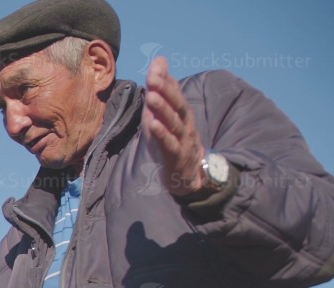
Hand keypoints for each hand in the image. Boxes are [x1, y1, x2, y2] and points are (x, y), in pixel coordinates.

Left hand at [143, 56, 207, 197]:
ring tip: (152, 97)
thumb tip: (159, 61)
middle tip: (153, 77)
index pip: (175, 93)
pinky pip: (170, 144)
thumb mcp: (164, 115)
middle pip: (177, 105)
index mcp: (182, 114)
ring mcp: (183, 140)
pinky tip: (153, 125)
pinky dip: (162, 134)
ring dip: (163, 110)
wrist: (188, 175)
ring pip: (174, 123)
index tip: (156, 65)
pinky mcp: (177, 157)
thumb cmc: (173, 141)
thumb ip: (161, 90)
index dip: (166, 79)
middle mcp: (185, 124)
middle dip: (166, 90)